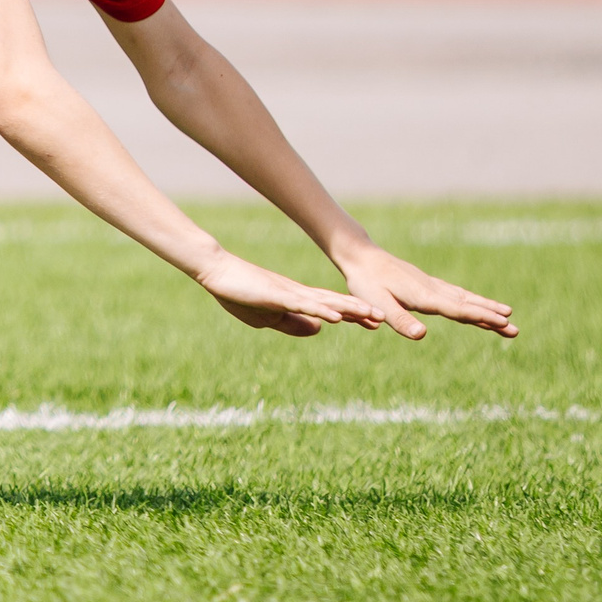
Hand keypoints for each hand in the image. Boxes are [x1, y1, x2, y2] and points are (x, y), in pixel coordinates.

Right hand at [195, 250, 389, 336]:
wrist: (216, 271)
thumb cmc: (237, 293)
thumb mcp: (267, 318)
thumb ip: (293, 323)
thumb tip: (318, 330)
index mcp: (296, 300)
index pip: (330, 308)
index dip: (353, 315)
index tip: (376, 322)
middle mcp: (298, 294)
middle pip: (335, 303)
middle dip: (360, 311)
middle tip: (386, 318)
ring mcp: (289, 293)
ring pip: (325, 302)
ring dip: (349, 309)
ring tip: (372, 315)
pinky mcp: (277, 294)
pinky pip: (304, 304)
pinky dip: (322, 310)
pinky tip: (337, 316)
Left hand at [334, 242, 517, 339]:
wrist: (360, 256)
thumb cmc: (365, 282)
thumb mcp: (378, 304)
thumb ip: (399, 319)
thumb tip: (422, 336)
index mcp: (424, 296)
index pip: (458, 309)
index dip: (481, 317)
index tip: (504, 323)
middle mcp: (432, 290)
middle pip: (468, 305)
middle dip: (492, 317)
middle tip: (516, 330)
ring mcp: (430, 286)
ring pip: (464, 298)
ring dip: (486, 308)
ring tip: (507, 316)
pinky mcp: (425, 284)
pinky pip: (455, 295)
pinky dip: (471, 301)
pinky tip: (477, 304)